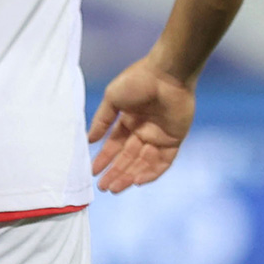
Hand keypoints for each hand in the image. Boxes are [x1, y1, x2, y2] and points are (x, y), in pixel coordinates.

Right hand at [88, 56, 195, 192]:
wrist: (166, 75)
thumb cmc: (136, 81)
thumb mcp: (112, 98)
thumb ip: (102, 120)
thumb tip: (89, 139)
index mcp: (127, 120)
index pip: (114, 145)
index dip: (104, 158)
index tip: (93, 171)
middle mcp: (142, 131)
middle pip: (128, 157)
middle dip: (115, 172)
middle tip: (103, 187)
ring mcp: (158, 137)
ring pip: (143, 163)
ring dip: (129, 175)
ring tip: (115, 188)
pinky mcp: (174, 141)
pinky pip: (162, 162)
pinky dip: (150, 172)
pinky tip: (136, 181)